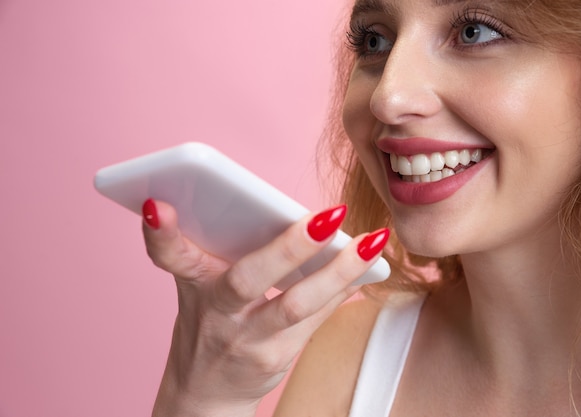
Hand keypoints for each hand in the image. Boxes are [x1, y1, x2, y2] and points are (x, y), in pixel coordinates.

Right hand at [141, 199, 388, 416]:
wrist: (206, 392)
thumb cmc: (210, 322)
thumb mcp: (201, 284)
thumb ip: (225, 248)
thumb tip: (277, 208)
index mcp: (194, 284)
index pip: (170, 256)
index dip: (161, 233)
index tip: (158, 205)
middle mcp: (216, 313)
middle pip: (249, 279)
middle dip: (290, 247)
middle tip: (329, 216)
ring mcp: (246, 341)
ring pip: (296, 305)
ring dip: (338, 272)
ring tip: (372, 241)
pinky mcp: (275, 359)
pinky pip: (316, 319)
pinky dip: (343, 290)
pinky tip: (369, 267)